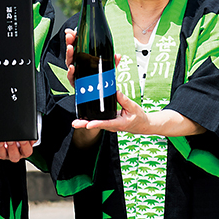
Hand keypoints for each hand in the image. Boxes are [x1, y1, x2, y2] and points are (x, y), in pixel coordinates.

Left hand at [0, 133, 35, 162]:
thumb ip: (28, 131)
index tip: (23, 139)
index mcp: (24, 151)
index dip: (25, 146)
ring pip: (2, 155)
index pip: (27, 151)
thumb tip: (29, 129)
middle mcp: (15, 155)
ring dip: (0, 147)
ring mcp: (4, 155)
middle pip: (14, 156)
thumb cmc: (19, 132)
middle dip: (12, 147)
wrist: (9, 131)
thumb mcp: (26, 132)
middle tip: (10, 140)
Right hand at [65, 28, 120, 88]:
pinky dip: (71, 72)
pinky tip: (72, 68)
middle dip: (69, 43)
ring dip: (69, 54)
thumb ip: (112, 62)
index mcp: (84, 58)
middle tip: (69, 37)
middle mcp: (78, 64)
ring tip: (70, 48)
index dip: (73, 38)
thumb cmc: (99, 79)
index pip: (77, 46)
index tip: (71, 32)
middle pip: (71, 52)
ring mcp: (76, 73)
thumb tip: (117, 56)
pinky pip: (71, 77)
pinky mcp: (76, 82)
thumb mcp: (108, 68)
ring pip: (70, 62)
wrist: (98, 94)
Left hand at [72, 93, 205, 136]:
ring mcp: (109, 125)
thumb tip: (115, 92)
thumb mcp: (133, 107)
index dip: (97, 124)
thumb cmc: (139, 117)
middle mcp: (112, 126)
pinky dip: (90, 120)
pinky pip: (98, 121)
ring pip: (96, 124)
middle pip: (97, 125)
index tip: (88, 124)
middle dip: (85, 125)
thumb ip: (124, 100)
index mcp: (119, 123)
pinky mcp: (108, 122)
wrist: (142, 125)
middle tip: (75, 124)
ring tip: (75, 122)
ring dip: (85, 122)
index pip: (106, 123)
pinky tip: (82, 117)